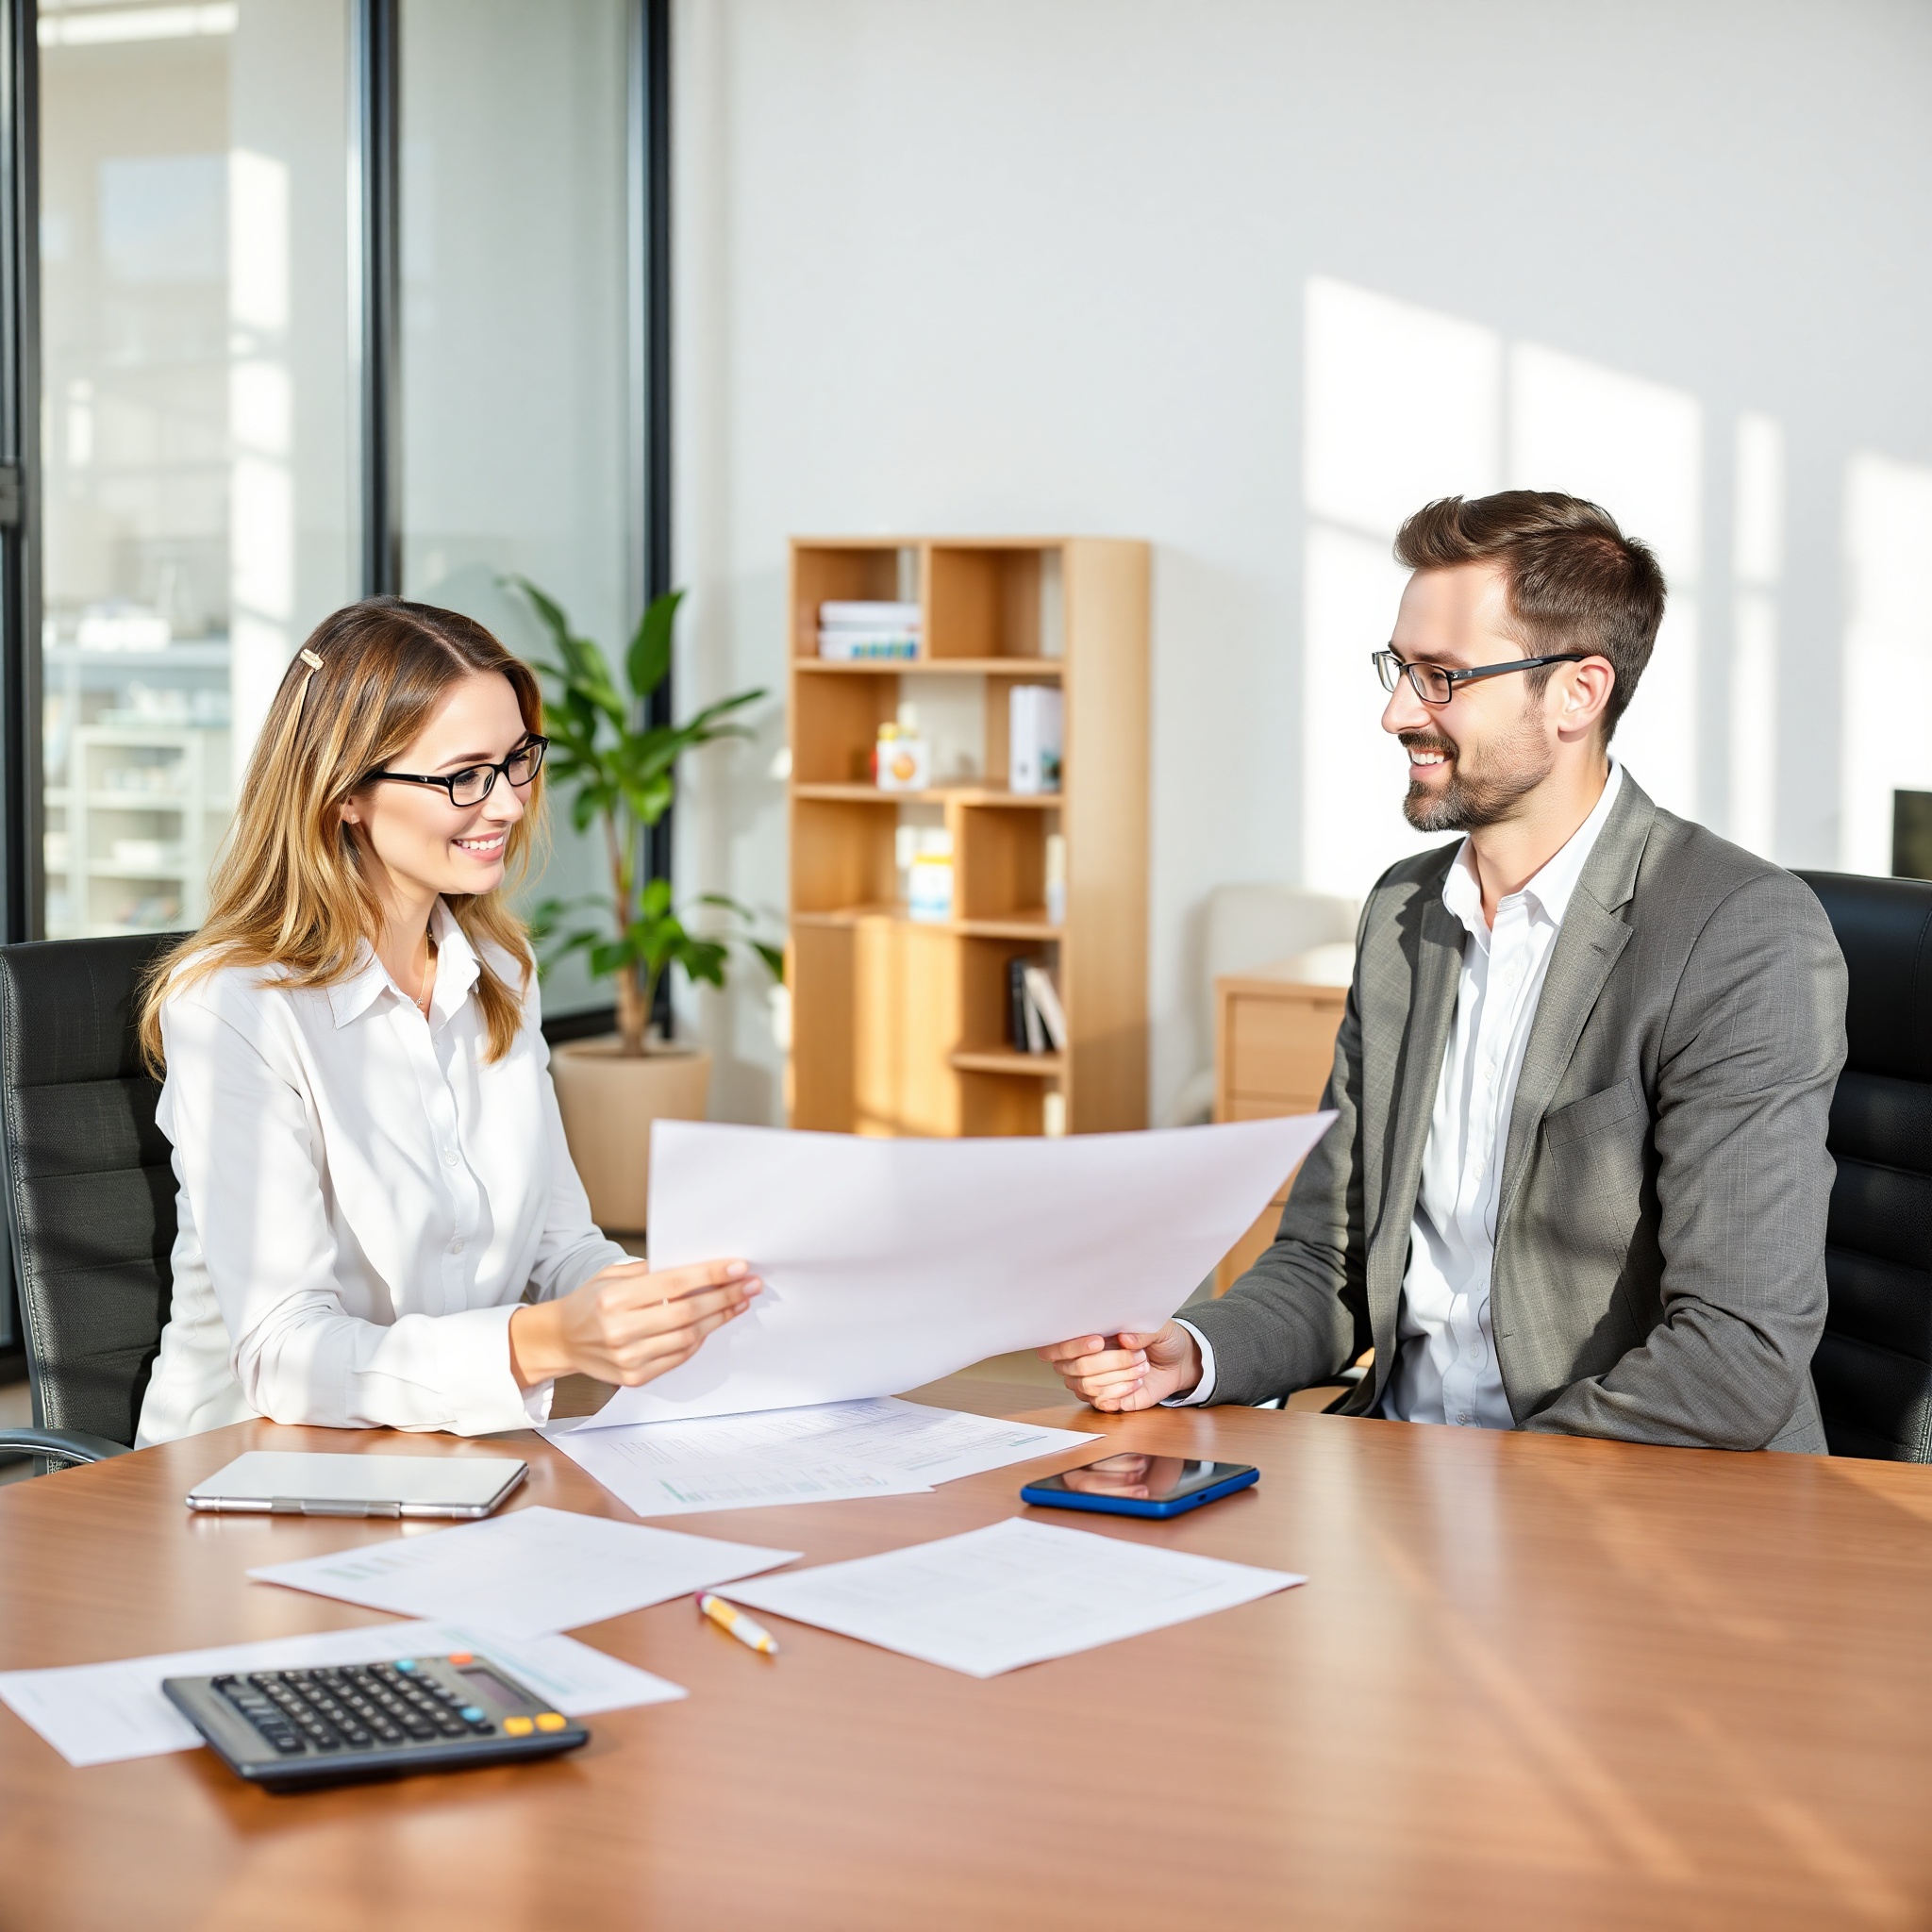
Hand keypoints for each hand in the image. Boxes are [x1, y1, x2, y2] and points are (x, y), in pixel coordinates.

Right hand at [509, 1258, 759, 1389]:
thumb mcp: (612, 1275)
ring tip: (738, 1303)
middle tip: (750, 1284)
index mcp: (614, 1299)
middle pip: (687, 1313)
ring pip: (688, 1337)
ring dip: (718, 1319)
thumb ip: (651, 1272)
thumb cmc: (589, 1302)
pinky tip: (711, 1324)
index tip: (738, 1267)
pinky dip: (699, 1339)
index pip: (674, 1284)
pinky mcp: (635, 1377)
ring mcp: (628, 1358)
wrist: (561, 1340)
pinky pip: (678, 1357)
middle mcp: (621, 1330)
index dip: (710, 1276)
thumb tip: (698, 1268)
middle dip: (725, 1296)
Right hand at [1038, 1321, 1201, 1411]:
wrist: (1177, 1362)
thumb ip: (1141, 1330)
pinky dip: (1120, 1392)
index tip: (1098, 1342)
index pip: (1057, 1345)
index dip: (1071, 1346)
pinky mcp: (1105, 1400)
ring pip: (1088, 1385)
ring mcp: (1092, 1381)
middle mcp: (1084, 1359)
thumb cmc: (1161, 1338)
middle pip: (1077, 1367)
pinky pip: (1099, 1401)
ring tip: (1142, 1367)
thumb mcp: (1158, 1326)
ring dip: (1119, 1376)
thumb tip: (1123, 1338)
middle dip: (1110, 1361)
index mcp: (1087, 1334)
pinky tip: (1136, 1383)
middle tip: (1138, 1354)